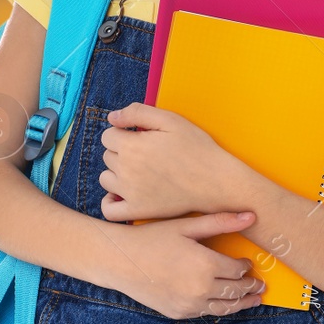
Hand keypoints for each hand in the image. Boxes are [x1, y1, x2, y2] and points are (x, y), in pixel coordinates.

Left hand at [98, 101, 247, 220]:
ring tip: (139, 171)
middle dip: (121, 151)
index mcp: (131, 146)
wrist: (217, 182)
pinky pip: (110, 209)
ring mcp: (130, 193)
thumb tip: (111, 117)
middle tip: (146, 153)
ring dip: (116, 173)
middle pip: (107, 155)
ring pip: (106, 179)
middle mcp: (126, 170)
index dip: (123, 133)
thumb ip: (137, 113)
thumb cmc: (197, 148)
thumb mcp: (170, 120)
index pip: (107, 135)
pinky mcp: (138, 210)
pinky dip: (111, 202)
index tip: (140, 137)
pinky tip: (122, 194)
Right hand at [99, 211, 266, 318]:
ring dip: (242, 304)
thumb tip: (251, 216)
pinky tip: (223, 303)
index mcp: (206, 265)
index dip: (246, 267)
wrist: (120, 260)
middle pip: (236, 291)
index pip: (238, 270)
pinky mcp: (179, 312)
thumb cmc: (151, 238)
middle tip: (259, 284)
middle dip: (250, 287)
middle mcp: (201, 289)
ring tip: (253, 300)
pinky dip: (219, 308)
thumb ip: (220, 222)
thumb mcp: (185, 226)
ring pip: (226, 308)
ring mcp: (190, 304)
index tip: (247, 263)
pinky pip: (206, 313)